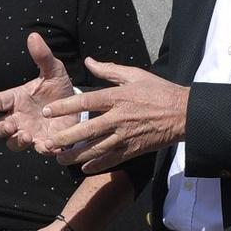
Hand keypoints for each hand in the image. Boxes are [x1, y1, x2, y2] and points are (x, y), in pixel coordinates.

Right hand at [0, 33, 79, 154]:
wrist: (77, 106)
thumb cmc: (58, 87)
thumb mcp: (53, 71)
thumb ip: (43, 57)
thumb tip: (33, 35)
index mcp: (15, 99)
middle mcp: (18, 118)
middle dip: (1, 128)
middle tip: (11, 125)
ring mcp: (29, 132)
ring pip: (13, 143)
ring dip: (16, 141)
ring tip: (25, 135)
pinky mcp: (44, 143)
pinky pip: (39, 151)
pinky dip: (42, 150)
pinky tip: (49, 146)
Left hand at [38, 61, 188, 173]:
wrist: (184, 113)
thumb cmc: (159, 91)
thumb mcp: (134, 75)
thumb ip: (109, 70)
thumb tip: (88, 61)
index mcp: (118, 97)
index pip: (85, 101)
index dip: (64, 107)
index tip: (47, 112)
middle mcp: (119, 118)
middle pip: (87, 130)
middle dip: (65, 138)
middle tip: (48, 142)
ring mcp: (126, 136)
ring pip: (96, 149)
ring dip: (76, 156)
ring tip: (60, 158)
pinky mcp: (133, 150)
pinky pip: (111, 160)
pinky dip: (97, 165)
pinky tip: (84, 168)